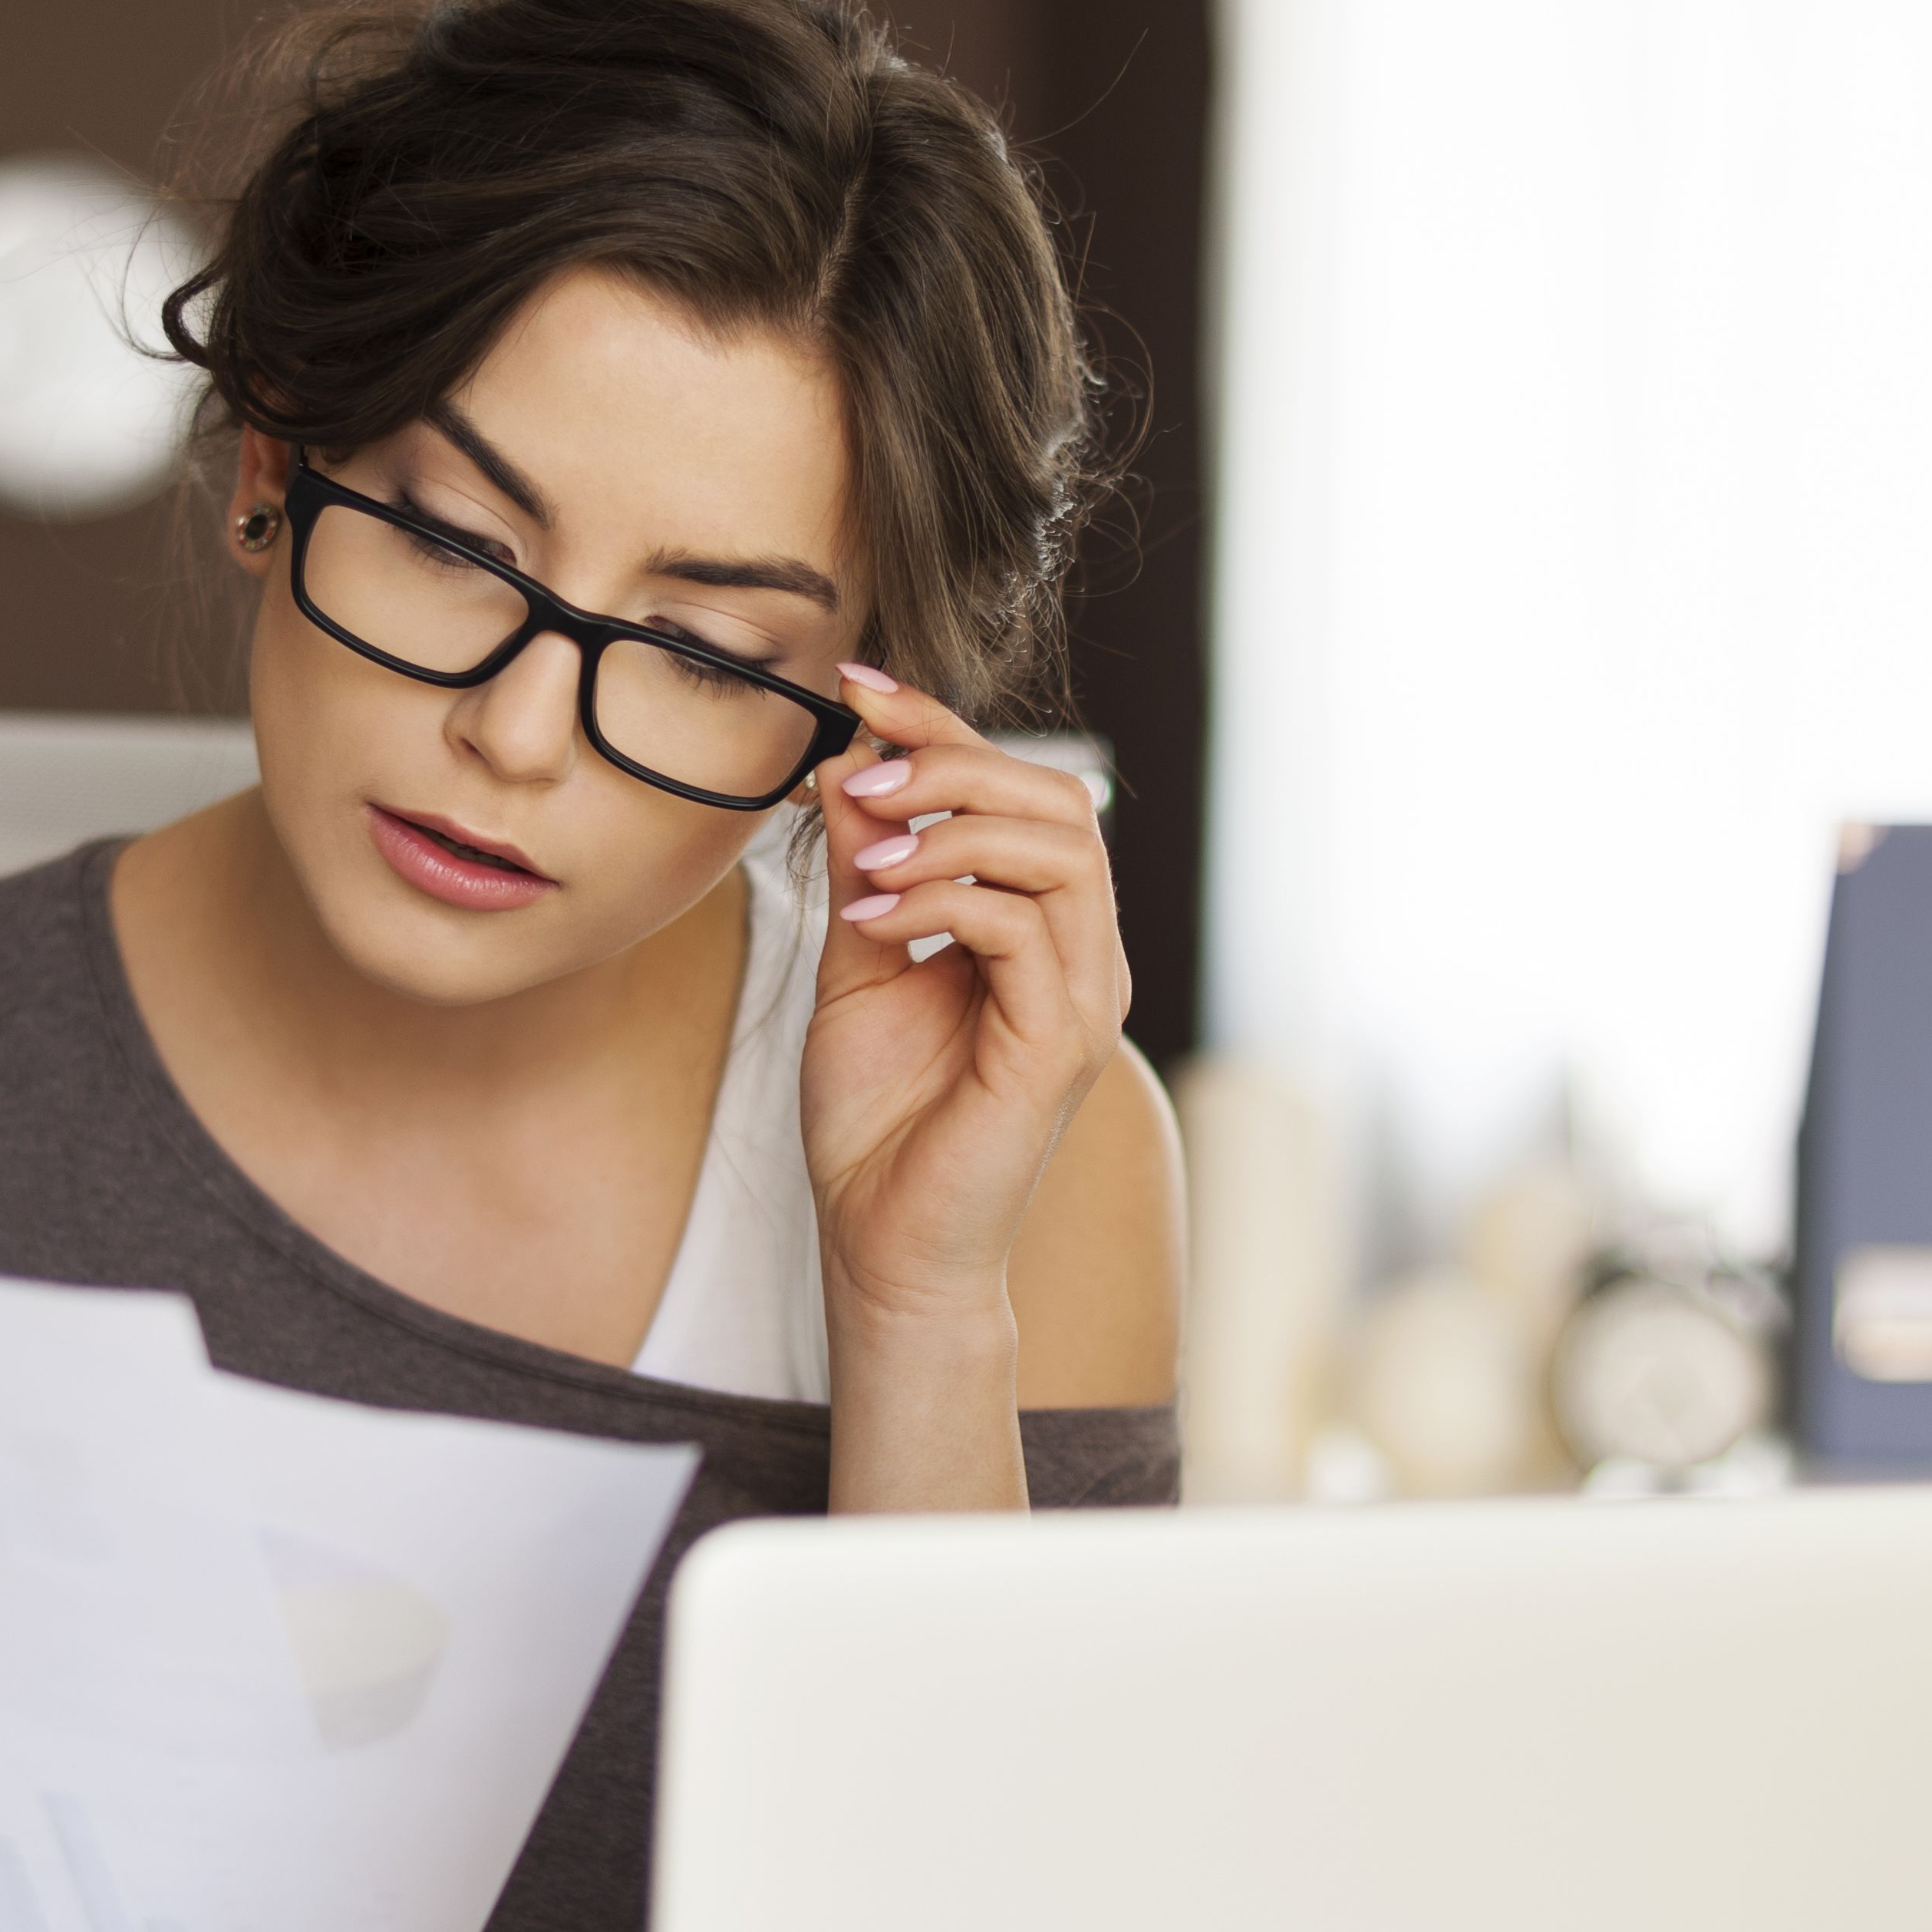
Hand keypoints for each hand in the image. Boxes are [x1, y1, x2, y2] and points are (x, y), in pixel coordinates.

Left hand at [800, 664, 1130, 1340]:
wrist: (882, 1245)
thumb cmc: (878, 1121)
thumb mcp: (856, 967)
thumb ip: (864, 870)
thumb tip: (848, 764)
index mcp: (1043, 932)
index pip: (1018, 795)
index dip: (944, 729)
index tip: (857, 686)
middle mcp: (1082, 958)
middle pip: (1058, 802)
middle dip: (953, 763)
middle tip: (860, 772)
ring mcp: (1083, 1001)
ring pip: (1056, 852)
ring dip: (949, 828)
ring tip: (863, 850)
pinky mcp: (1059, 1045)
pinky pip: (1023, 928)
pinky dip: (943, 898)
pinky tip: (871, 914)